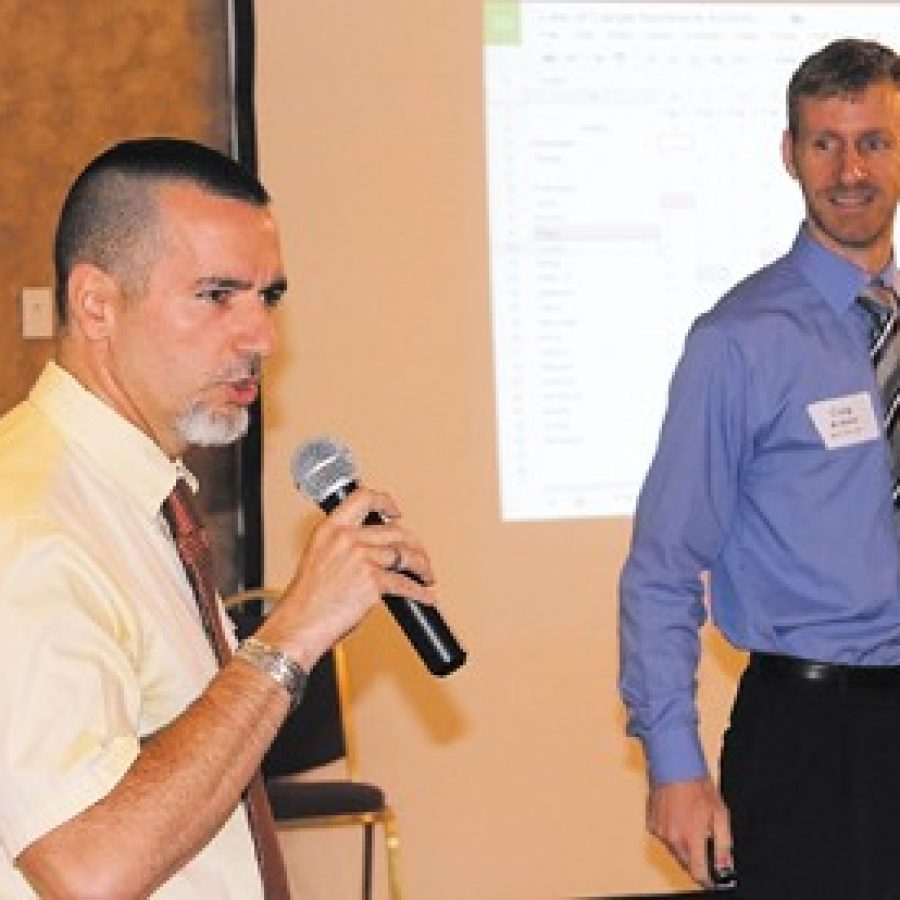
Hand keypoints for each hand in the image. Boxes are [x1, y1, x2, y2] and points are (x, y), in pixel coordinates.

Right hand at [256, 486, 435, 668]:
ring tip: (425, 575)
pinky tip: (425, 595)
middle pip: (395, 530)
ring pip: (406, 554)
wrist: (298, 625)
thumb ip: (342, 546)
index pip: (363, 498)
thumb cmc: (306, 600)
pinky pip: (406, 583)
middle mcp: (346, 538)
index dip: (385, 502)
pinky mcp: (373, 581)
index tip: (395, 512)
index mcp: (330, 528)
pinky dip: (420, 592)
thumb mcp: (318, 557)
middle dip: (413, 544)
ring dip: (421, 566)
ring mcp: (362, 558)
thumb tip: (371, 547)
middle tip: (417, 554)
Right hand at [647, 778, 732, 887]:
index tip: (712, 879)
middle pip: (686, 862)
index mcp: (691, 837)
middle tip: (704, 840)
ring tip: (691, 821)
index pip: (698, 872)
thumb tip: (725, 866)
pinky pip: (665, 836)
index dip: (707, 879)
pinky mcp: (652, 822)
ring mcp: (660, 830)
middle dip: (697, 857)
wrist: (675, 765)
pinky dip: (673, 832)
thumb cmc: (697, 785)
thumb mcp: (720, 815)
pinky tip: (679, 816)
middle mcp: (673, 838)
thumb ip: (724, 845)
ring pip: (675, 849)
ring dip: (684, 843)